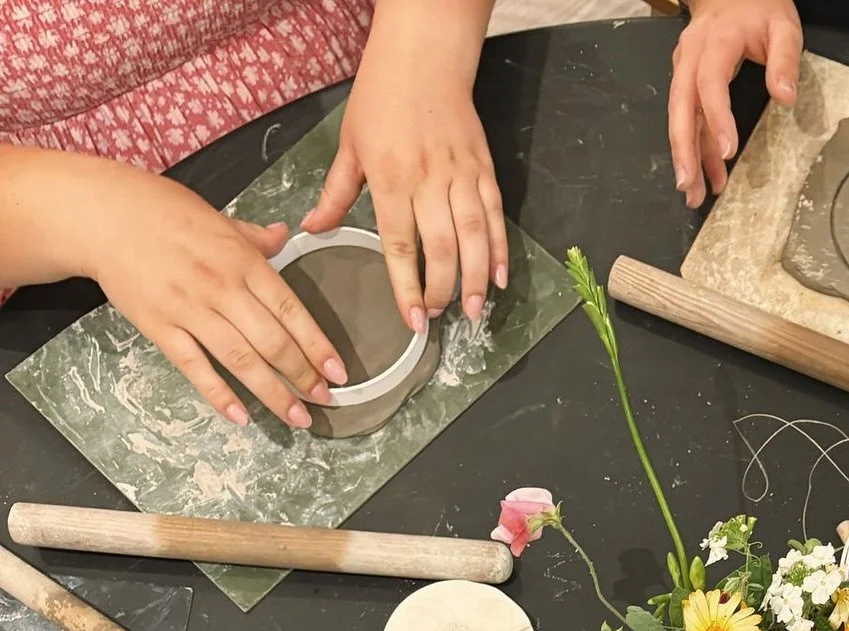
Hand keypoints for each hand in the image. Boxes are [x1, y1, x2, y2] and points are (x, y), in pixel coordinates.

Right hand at [81, 165, 344, 427]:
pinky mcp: (161, 327)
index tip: (337, 372)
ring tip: (297, 417)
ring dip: (273, 394)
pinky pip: (196, 368)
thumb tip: (285, 236)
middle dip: (303, 376)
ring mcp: (191, 310)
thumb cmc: (160, 212)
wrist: (103, 214)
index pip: (290, 310)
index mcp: (242, 260)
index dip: (317, 345)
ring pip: (241, 360)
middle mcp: (222, 287)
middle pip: (272, 341)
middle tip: (324, 401)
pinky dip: (220, 395)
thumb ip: (254, 237)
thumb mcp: (217, 217)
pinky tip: (241, 417)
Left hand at [304, 3, 503, 324]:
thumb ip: (335, 193)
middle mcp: (429, 179)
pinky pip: (495, 216)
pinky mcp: (483, 169)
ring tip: (474, 311)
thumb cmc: (382, 97)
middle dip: (444, 289)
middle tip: (441, 316)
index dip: (408, 287)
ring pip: (475, 236)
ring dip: (476, 278)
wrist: (424, 56)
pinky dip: (501, 249)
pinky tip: (500, 277)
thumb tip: (313, 230)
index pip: (400, 245)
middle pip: (442, 248)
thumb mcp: (350, 145)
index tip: (413, 320)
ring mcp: (461, 175)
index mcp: (391, 177)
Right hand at [669, 0, 802, 207]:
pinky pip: (687, 119)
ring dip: (686, 157)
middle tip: (689, 184)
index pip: (711, 82)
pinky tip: (704, 177)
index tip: (728, 150)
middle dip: (684, 148)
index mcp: (716, 41)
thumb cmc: (757, 8)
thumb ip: (785, 59)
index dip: (717, 117)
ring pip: (679, 118)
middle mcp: (691, 57)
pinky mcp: (685, 83)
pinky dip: (694, 149)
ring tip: (694, 194)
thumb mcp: (782, 25)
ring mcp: (684, 70)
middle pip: (681, 106)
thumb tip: (786, 97)